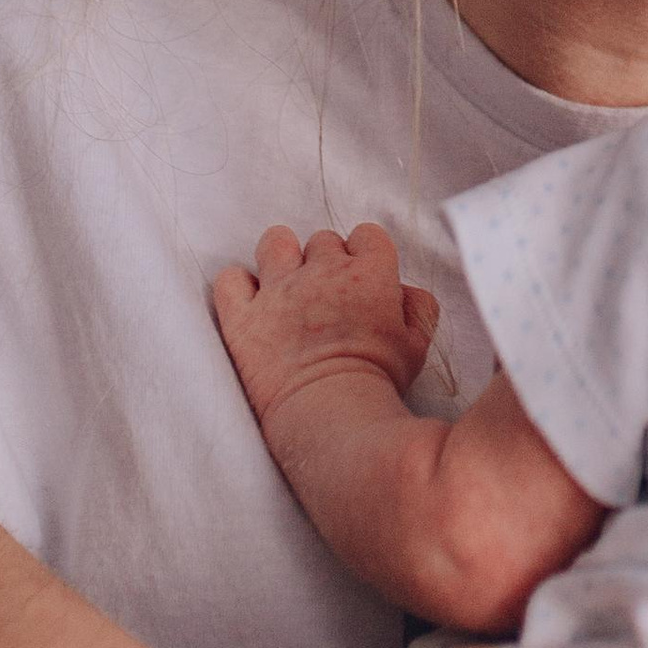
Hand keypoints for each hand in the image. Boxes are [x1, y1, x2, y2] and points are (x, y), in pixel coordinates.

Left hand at [215, 223, 439, 431]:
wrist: (331, 411)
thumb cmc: (378, 381)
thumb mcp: (417, 344)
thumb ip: (417, 307)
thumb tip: (404, 290)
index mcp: (369, 272)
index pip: (368, 235)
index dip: (366, 255)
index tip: (364, 280)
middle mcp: (322, 270)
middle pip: (323, 240)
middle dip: (327, 262)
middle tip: (328, 297)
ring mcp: (278, 290)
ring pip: (274, 242)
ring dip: (281, 256)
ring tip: (285, 284)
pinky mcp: (243, 317)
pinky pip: (229, 280)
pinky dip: (237, 286)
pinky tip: (250, 302)